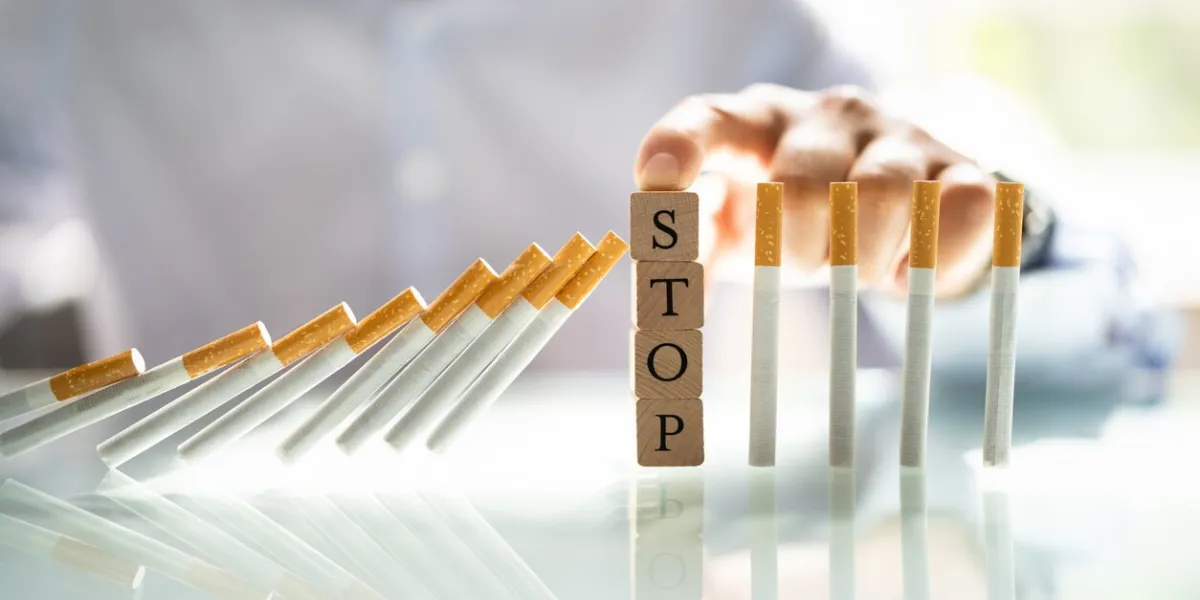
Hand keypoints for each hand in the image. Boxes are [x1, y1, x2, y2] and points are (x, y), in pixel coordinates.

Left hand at [634, 84, 995, 296]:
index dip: (677, 149)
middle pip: (800, 186)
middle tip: (801, 266)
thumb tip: (655, 319)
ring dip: (858, 261)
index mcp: (753, 124)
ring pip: (881, 197)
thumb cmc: (789, 223)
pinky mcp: (962, 168)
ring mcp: (898, 134)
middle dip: (793, 252)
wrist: (895, 209)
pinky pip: (960, 213)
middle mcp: (824, 115)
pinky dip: (930, 262)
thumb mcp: (733, 235)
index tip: (656, 183)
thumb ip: (690, 259)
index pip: (705, 123)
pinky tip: (905, 270)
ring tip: (853, 270)